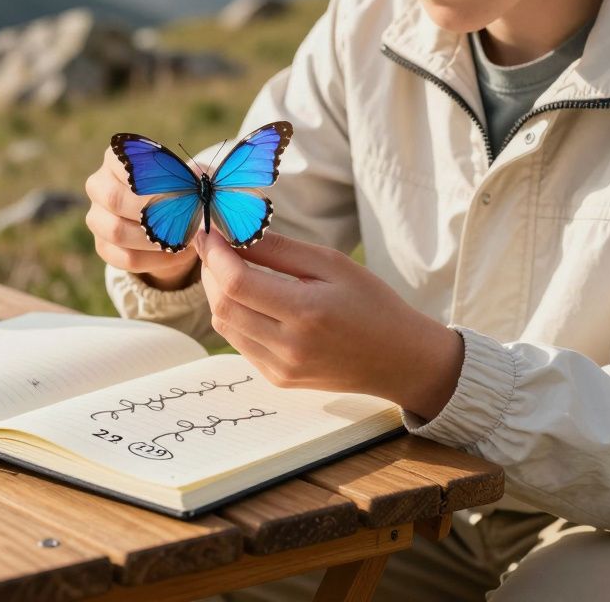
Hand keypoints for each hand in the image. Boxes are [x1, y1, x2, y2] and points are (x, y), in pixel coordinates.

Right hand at [85, 145, 199, 290]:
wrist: (172, 223)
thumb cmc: (180, 191)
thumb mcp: (191, 177)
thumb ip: (194, 173)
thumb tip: (194, 176)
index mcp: (117, 158)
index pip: (125, 164)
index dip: (154, 179)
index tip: (181, 189)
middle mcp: (98, 185)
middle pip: (115, 198)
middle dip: (153, 211)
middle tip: (183, 217)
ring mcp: (96, 217)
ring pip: (116, 231)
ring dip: (154, 238)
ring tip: (182, 239)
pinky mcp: (103, 246)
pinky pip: (125, 258)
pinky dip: (155, 259)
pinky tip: (176, 254)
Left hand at [194, 228, 463, 419]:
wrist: (400, 359)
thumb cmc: (372, 303)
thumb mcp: (331, 264)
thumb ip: (279, 249)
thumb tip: (234, 234)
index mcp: (306, 312)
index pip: (237, 282)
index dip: (215, 254)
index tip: (209, 232)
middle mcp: (289, 346)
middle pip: (222, 305)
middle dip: (210, 271)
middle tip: (215, 247)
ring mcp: (281, 368)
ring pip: (224, 326)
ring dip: (218, 294)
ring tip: (229, 269)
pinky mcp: (278, 379)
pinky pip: (240, 343)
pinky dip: (235, 316)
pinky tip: (249, 299)